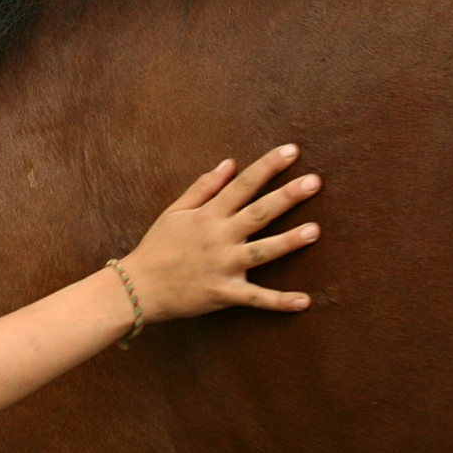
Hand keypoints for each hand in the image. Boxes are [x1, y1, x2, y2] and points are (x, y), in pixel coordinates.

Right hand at [119, 144, 320, 322]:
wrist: (137, 287)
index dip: (267, 167)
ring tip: (315, 231)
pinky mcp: (224, 293)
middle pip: (258, 213)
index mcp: (207, 215)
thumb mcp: (174, 211)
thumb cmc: (156, 247)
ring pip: (261, 252)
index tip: (291, 151)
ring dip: (288, 242)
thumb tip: (229, 163)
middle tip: (315, 181)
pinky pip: (256, 298)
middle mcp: (218, 237)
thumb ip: (203, 187)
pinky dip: (279, 302)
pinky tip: (305, 301)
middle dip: (287, 196)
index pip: (242, 185)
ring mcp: (222, 266)